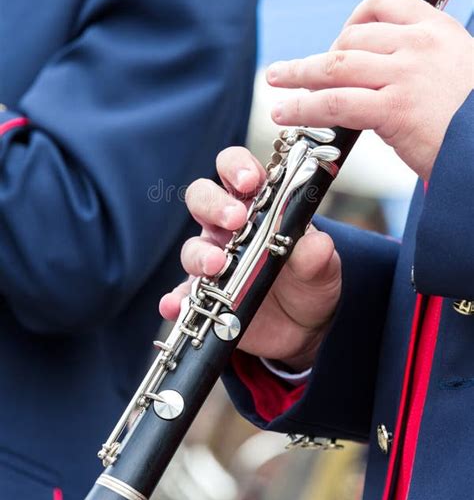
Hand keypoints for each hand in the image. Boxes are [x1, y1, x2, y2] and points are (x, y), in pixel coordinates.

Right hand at [159, 147, 341, 371]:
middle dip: (214, 204)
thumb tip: (318, 244)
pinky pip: (180, 296)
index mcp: (257, 207)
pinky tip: (176, 306)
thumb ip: (318, 256)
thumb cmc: (308, 285)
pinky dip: (175, 300)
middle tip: (235, 219)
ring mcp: (212, 263)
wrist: (303, 332)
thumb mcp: (322, 271)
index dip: (237, 167)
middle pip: (203, 198)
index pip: (237, 170)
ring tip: (217, 266)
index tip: (250, 181)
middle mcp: (228, 229)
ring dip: (200, 254)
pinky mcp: (202, 298)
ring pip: (191, 246)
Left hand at [268, 0, 472, 180]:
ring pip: (335, 66)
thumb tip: (383, 81)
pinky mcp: (394, 108)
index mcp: (439, 31)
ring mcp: (406, 74)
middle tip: (293, 71)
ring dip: (298, 75)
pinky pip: (335, 102)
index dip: (352, 20)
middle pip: (351, 39)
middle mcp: (420, 45)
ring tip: (275, 82)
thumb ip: (422, 68)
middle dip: (318, 57)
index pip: (384, 6)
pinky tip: (285, 112)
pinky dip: (303, 107)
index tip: (337, 38)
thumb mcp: (457, 78)